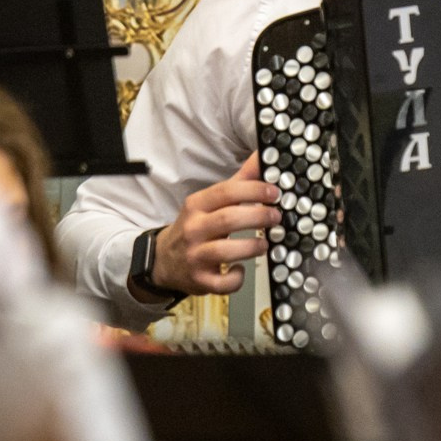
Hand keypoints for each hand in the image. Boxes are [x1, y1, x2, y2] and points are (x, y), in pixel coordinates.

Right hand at [149, 153, 280, 297]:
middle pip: (228, 219)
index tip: (274, 192)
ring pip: (225, 251)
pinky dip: (236, 279)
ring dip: (251, 246)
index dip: (253, 190)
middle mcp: (194, 229)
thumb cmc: (195, 227)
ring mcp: (195, 256)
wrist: (164, 260)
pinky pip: (222, 283)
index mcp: (197, 205)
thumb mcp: (210, 202)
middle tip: (276, 217)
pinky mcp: (199, 280)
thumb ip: (238, 182)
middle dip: (258, 217)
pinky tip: (241, 269)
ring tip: (264, 244)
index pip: (225, 192)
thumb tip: (262, 157)